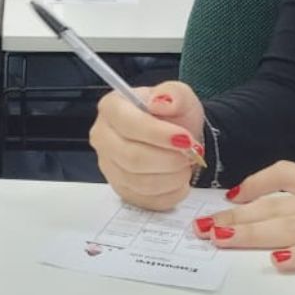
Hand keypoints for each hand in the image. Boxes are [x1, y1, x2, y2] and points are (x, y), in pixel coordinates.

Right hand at [88, 80, 204, 210]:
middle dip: (169, 159)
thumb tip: (161, 102)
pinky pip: (146, 199)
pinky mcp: (121, 189)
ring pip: (140, 182)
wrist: (177, 140)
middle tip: (192, 154)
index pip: (129, 124)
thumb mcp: (181, 96)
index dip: (159, 135)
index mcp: (112, 107)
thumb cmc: (174, 116)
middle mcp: (103, 137)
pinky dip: (170, 192)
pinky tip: (179, 179)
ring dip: (172, 176)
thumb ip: (175, 94)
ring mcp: (109, 166)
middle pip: (132, 157)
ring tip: (186, 164)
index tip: (186, 140)